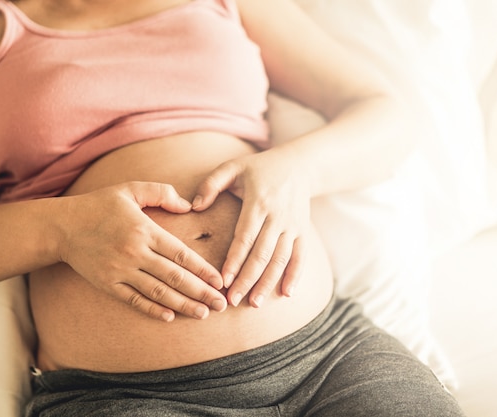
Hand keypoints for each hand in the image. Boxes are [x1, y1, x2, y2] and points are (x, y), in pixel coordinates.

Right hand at [58, 181, 226, 321]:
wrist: (62, 226)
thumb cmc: (100, 205)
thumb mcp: (130, 189)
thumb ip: (161, 193)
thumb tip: (188, 205)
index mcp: (144, 230)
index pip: (181, 254)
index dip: (203, 270)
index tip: (219, 281)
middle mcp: (135, 252)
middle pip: (174, 278)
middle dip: (201, 292)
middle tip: (221, 305)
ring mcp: (120, 270)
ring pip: (158, 292)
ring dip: (183, 304)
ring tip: (202, 314)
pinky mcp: (107, 284)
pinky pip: (134, 300)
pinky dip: (152, 310)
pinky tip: (170, 316)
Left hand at [192, 148, 309, 306]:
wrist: (300, 165)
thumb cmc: (259, 168)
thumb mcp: (233, 166)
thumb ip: (211, 184)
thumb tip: (194, 206)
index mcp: (259, 202)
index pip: (245, 236)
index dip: (234, 260)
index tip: (222, 280)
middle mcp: (278, 216)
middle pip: (262, 253)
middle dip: (247, 279)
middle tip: (232, 301)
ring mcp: (293, 225)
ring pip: (280, 259)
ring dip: (268, 283)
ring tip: (255, 303)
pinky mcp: (303, 231)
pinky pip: (300, 257)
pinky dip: (295, 276)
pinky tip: (286, 294)